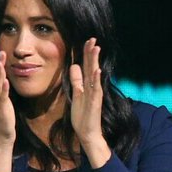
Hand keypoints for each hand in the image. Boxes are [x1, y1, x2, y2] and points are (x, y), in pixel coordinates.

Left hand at [69, 38, 110, 166]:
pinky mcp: (95, 102)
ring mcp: (95, 94)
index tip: (87, 41)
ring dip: (95, 61)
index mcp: (88, 85)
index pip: (87, 66)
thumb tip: (74, 66)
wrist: (87, 133)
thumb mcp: (77, 94)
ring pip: (95, 75)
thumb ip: (76, 80)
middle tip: (92, 39)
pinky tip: (97, 70)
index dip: (87, 54)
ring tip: (96, 48)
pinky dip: (97, 79)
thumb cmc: (83, 115)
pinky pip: (96, 89)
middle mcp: (93, 87)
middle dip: (91, 53)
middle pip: (92, 66)